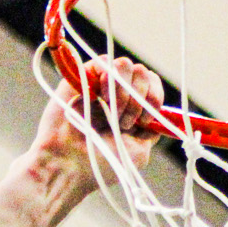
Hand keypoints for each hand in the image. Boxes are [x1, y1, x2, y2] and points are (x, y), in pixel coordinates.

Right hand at [29, 55, 165, 186]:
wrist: (70, 165)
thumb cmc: (102, 164)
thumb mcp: (138, 152)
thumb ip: (152, 130)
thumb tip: (158, 113)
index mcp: (133, 110)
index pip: (153, 85)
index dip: (155, 97)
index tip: (146, 120)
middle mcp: (118, 94)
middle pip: (142, 73)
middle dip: (139, 98)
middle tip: (123, 123)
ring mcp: (100, 83)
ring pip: (125, 65)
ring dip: (123, 91)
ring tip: (109, 113)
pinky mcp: (82, 76)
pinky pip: (104, 62)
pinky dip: (108, 79)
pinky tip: (100, 99)